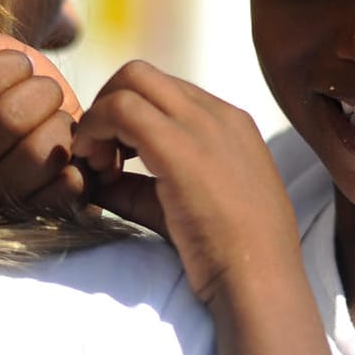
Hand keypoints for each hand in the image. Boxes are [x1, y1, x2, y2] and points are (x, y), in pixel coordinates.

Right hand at [0, 29, 88, 215]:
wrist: (74, 135)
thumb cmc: (35, 96)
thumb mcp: (10, 60)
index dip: (12, 64)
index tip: (23, 66)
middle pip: (7, 118)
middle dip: (43, 94)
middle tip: (49, 95)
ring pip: (38, 153)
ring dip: (62, 128)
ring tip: (60, 125)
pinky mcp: (38, 215)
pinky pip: (66, 184)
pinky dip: (81, 161)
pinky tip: (74, 156)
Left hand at [72, 61, 302, 305]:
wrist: (259, 280)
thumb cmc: (229, 255)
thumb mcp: (183, 207)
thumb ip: (140, 188)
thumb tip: (95, 180)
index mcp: (228, 123)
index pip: (163, 92)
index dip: (127, 118)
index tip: (115, 160)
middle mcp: (218, 113)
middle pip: (141, 73)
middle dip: (107, 103)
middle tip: (99, 154)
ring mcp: (202, 125)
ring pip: (130, 80)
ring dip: (100, 116)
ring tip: (99, 165)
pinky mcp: (180, 148)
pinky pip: (121, 110)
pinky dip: (96, 130)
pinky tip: (99, 171)